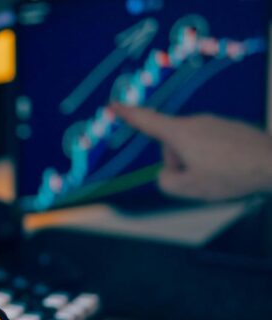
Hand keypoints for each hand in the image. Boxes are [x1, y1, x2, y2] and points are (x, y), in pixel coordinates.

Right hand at [112, 104, 271, 200]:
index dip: (128, 114)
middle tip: (197, 179)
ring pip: (193, 146)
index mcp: (180, 133)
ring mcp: (216, 123)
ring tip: (219, 176)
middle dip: (178, 162)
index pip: (147, 121)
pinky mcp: (231, 128)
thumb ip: (166, 182)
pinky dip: (215, 158)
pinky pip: (212, 144)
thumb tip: (168, 173)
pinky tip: (231, 169)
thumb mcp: (188, 188)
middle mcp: (196, 122)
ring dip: (198, 162)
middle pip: (172, 144)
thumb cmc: (230, 174)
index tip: (114, 104)